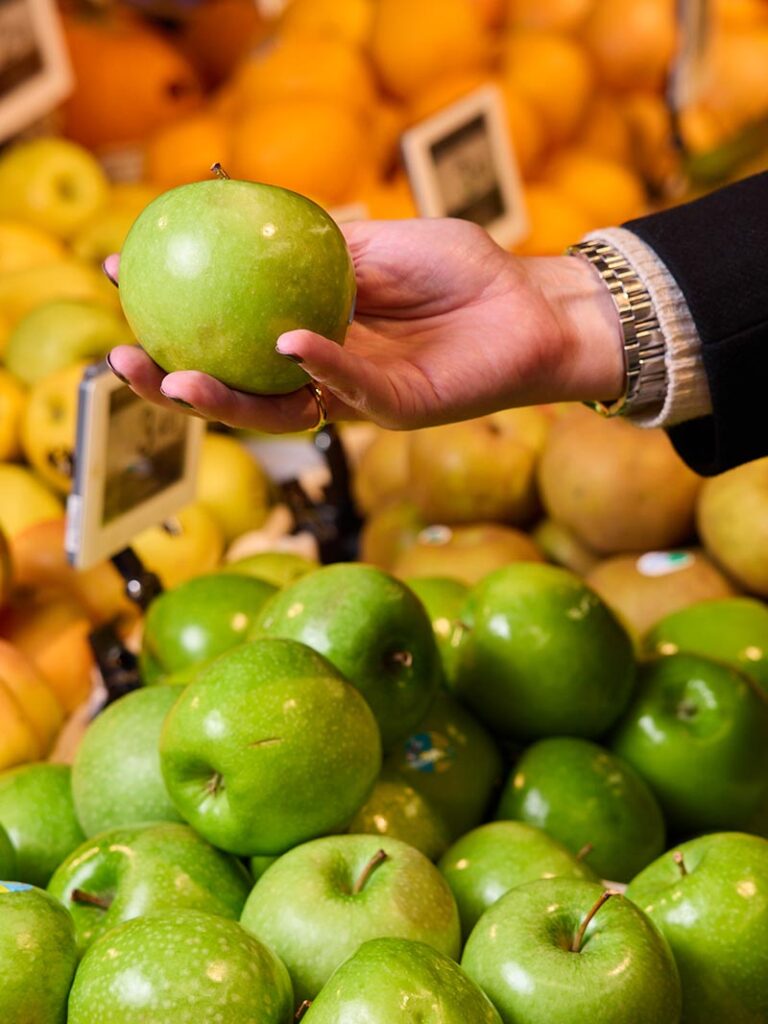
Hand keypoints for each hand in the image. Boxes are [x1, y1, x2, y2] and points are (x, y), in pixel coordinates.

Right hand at [106, 218, 623, 431]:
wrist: (533, 306)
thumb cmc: (464, 271)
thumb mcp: (383, 243)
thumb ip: (327, 247)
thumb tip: (253, 224)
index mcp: (312, 329)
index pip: (231, 330)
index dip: (176, 313)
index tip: (120, 277)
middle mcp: (324, 371)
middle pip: (236, 387)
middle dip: (175, 380)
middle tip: (123, 361)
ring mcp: (357, 396)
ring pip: (277, 409)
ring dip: (225, 397)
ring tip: (176, 379)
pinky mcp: (396, 410)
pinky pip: (347, 390)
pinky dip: (316, 366)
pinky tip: (286, 342)